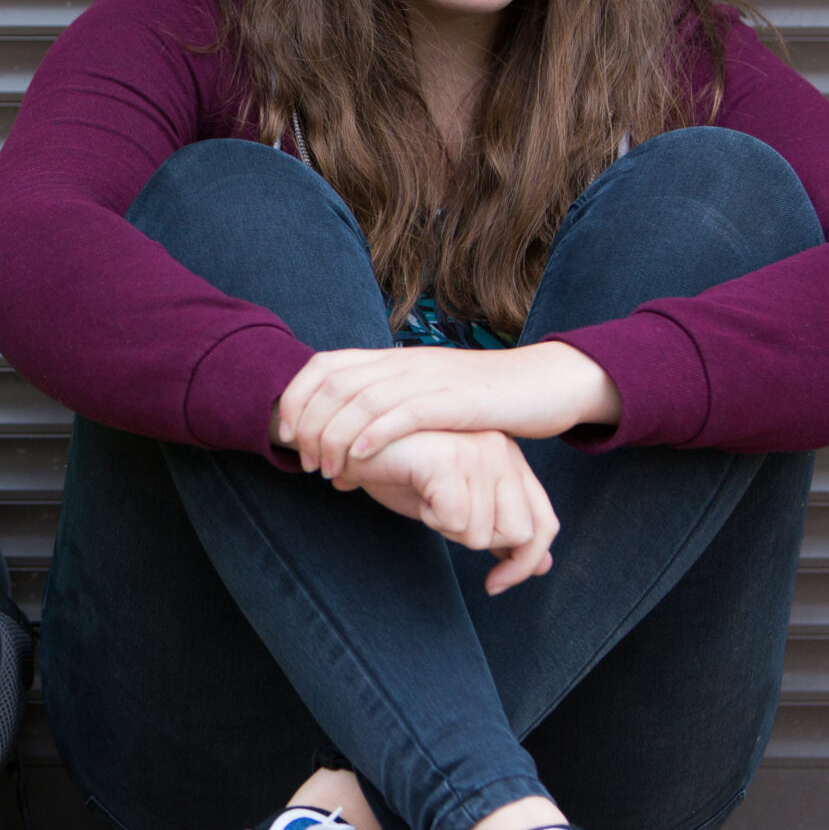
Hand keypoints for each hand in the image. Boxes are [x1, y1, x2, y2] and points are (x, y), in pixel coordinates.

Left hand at [277, 342, 620, 474]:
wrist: (542, 383)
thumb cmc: (481, 399)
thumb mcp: (426, 394)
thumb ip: (390, 404)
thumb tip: (348, 432)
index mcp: (393, 359)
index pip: (325, 365)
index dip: (297, 398)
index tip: (286, 436)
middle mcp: (404, 363)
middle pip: (334, 384)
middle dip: (309, 426)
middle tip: (305, 464)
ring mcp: (428, 379)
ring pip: (363, 400)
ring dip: (335, 437)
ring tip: (327, 470)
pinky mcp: (455, 401)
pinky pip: (406, 413)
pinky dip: (376, 434)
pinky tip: (360, 457)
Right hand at [338, 428, 558, 594]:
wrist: (349, 443)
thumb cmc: (400, 471)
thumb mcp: (456, 505)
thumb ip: (499, 528)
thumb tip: (543, 566)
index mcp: (510, 459)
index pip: (544, 525)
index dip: (525, 562)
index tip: (494, 584)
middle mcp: (502, 450)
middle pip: (518, 534)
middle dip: (475, 540)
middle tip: (439, 514)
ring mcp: (479, 450)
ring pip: (483, 532)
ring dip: (446, 527)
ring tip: (423, 494)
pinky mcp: (452, 458)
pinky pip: (455, 521)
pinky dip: (429, 517)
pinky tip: (413, 489)